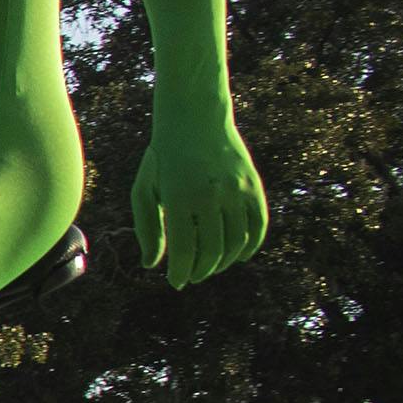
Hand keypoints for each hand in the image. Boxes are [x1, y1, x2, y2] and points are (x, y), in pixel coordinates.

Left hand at [127, 114, 267, 288]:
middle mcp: (210, 196)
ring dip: (224, 262)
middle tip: (192, 277)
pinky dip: (250, 245)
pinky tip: (239, 256)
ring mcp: (235, 190)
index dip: (180, 272)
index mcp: (178, 199)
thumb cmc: (163, 159)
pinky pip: (258, 225)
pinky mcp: (253, 185)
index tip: (176, 282)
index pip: (183, 250)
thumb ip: (148, 229)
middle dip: (200, 271)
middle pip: (211, 251)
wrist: (194, 119)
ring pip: (236, 242)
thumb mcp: (144, 190)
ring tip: (211, 267)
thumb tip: (152, 265)